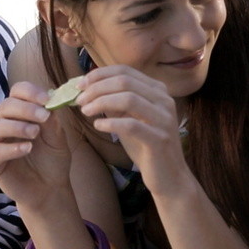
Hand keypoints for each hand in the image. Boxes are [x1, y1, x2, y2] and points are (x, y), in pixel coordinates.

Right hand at [0, 82, 71, 207]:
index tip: (47, 99)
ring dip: (17, 126)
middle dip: (26, 108)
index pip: (17, 92)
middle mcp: (4, 123)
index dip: (30, 92)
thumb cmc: (52, 160)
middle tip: (44, 116)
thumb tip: (48, 102)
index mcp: (20, 113)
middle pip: (6, 106)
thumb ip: (51, 121)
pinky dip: (10, 148)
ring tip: (35, 133)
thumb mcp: (57, 138)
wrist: (50, 189)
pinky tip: (27, 149)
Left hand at [76, 65, 185, 194]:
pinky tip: (98, 126)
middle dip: (97, 88)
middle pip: (125, 81)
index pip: (126, 71)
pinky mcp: (160, 139)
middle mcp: (164, 100)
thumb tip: (88, 89)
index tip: (80, 84)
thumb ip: (115, 103)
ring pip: (129, 98)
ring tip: (85, 111)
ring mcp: (164, 119)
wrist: (169, 177)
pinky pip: (131, 125)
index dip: (100, 74)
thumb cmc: (146, 146)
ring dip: (101, 102)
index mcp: (157, 91)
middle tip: (79, 99)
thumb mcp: (129, 119)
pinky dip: (111, 123)